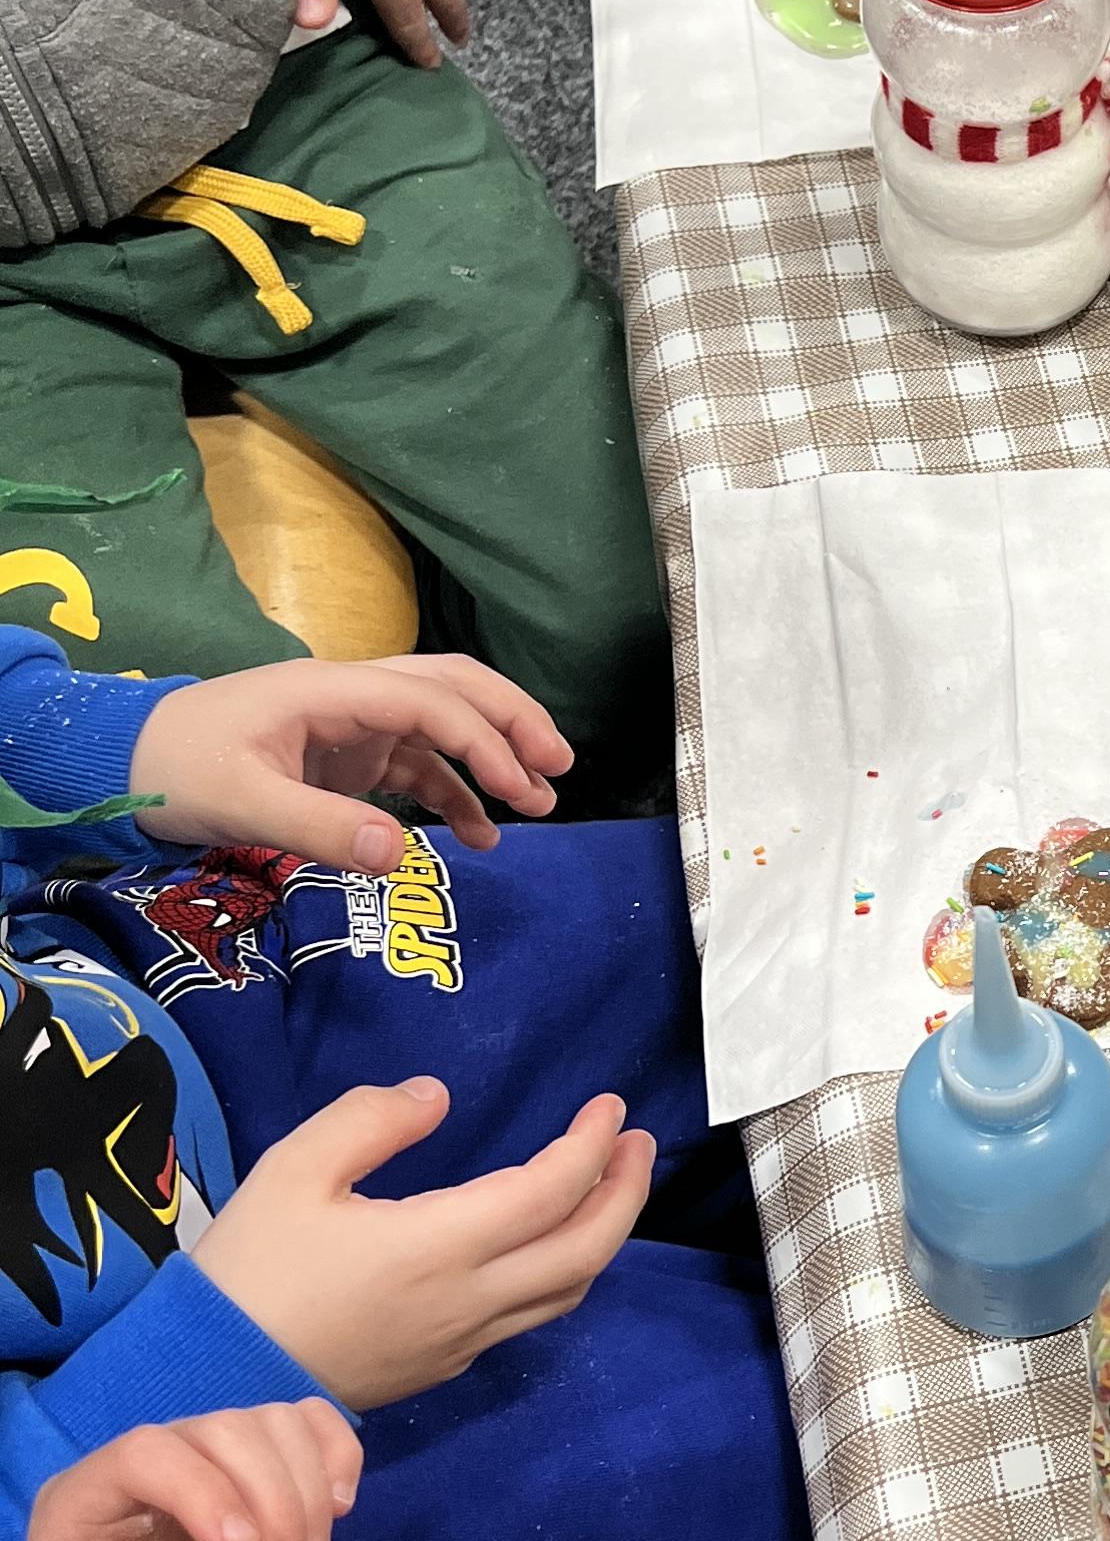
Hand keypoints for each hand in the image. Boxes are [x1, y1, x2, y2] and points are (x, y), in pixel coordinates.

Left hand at [18, 1403, 360, 1540]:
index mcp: (86, 1496)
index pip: (146, 1453)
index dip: (204, 1492)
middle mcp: (150, 1455)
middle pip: (226, 1429)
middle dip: (275, 1502)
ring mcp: (210, 1449)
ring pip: (275, 1423)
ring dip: (309, 1495)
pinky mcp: (261, 1459)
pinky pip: (310, 1423)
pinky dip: (338, 1458)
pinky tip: (336, 1512)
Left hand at [129, 657, 570, 871]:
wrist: (120, 763)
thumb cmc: (176, 770)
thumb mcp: (243, 804)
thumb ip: (321, 827)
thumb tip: (400, 853)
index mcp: (331, 691)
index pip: (431, 699)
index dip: (484, 739)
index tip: (521, 786)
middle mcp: (351, 696)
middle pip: (453, 687)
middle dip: (512, 722)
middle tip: (559, 768)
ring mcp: (349, 725)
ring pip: (442, 723)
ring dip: (491, 757)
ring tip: (537, 804)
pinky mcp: (343, 756)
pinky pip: (414, 765)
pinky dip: (453, 794)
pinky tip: (480, 837)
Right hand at [189, 1077, 652, 1410]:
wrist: (212, 1376)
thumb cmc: (250, 1267)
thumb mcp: (294, 1170)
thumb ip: (370, 1119)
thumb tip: (437, 1097)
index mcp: (439, 1246)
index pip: (551, 1191)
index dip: (592, 1144)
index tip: (609, 1105)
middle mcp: (469, 1300)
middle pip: (587, 1251)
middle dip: (627, 1192)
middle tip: (637, 1141)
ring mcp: (462, 1340)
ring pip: (566, 1292)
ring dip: (603, 1235)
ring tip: (609, 1184)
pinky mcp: (445, 1365)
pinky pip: (529, 1318)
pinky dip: (562, 1271)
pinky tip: (549, 1240)